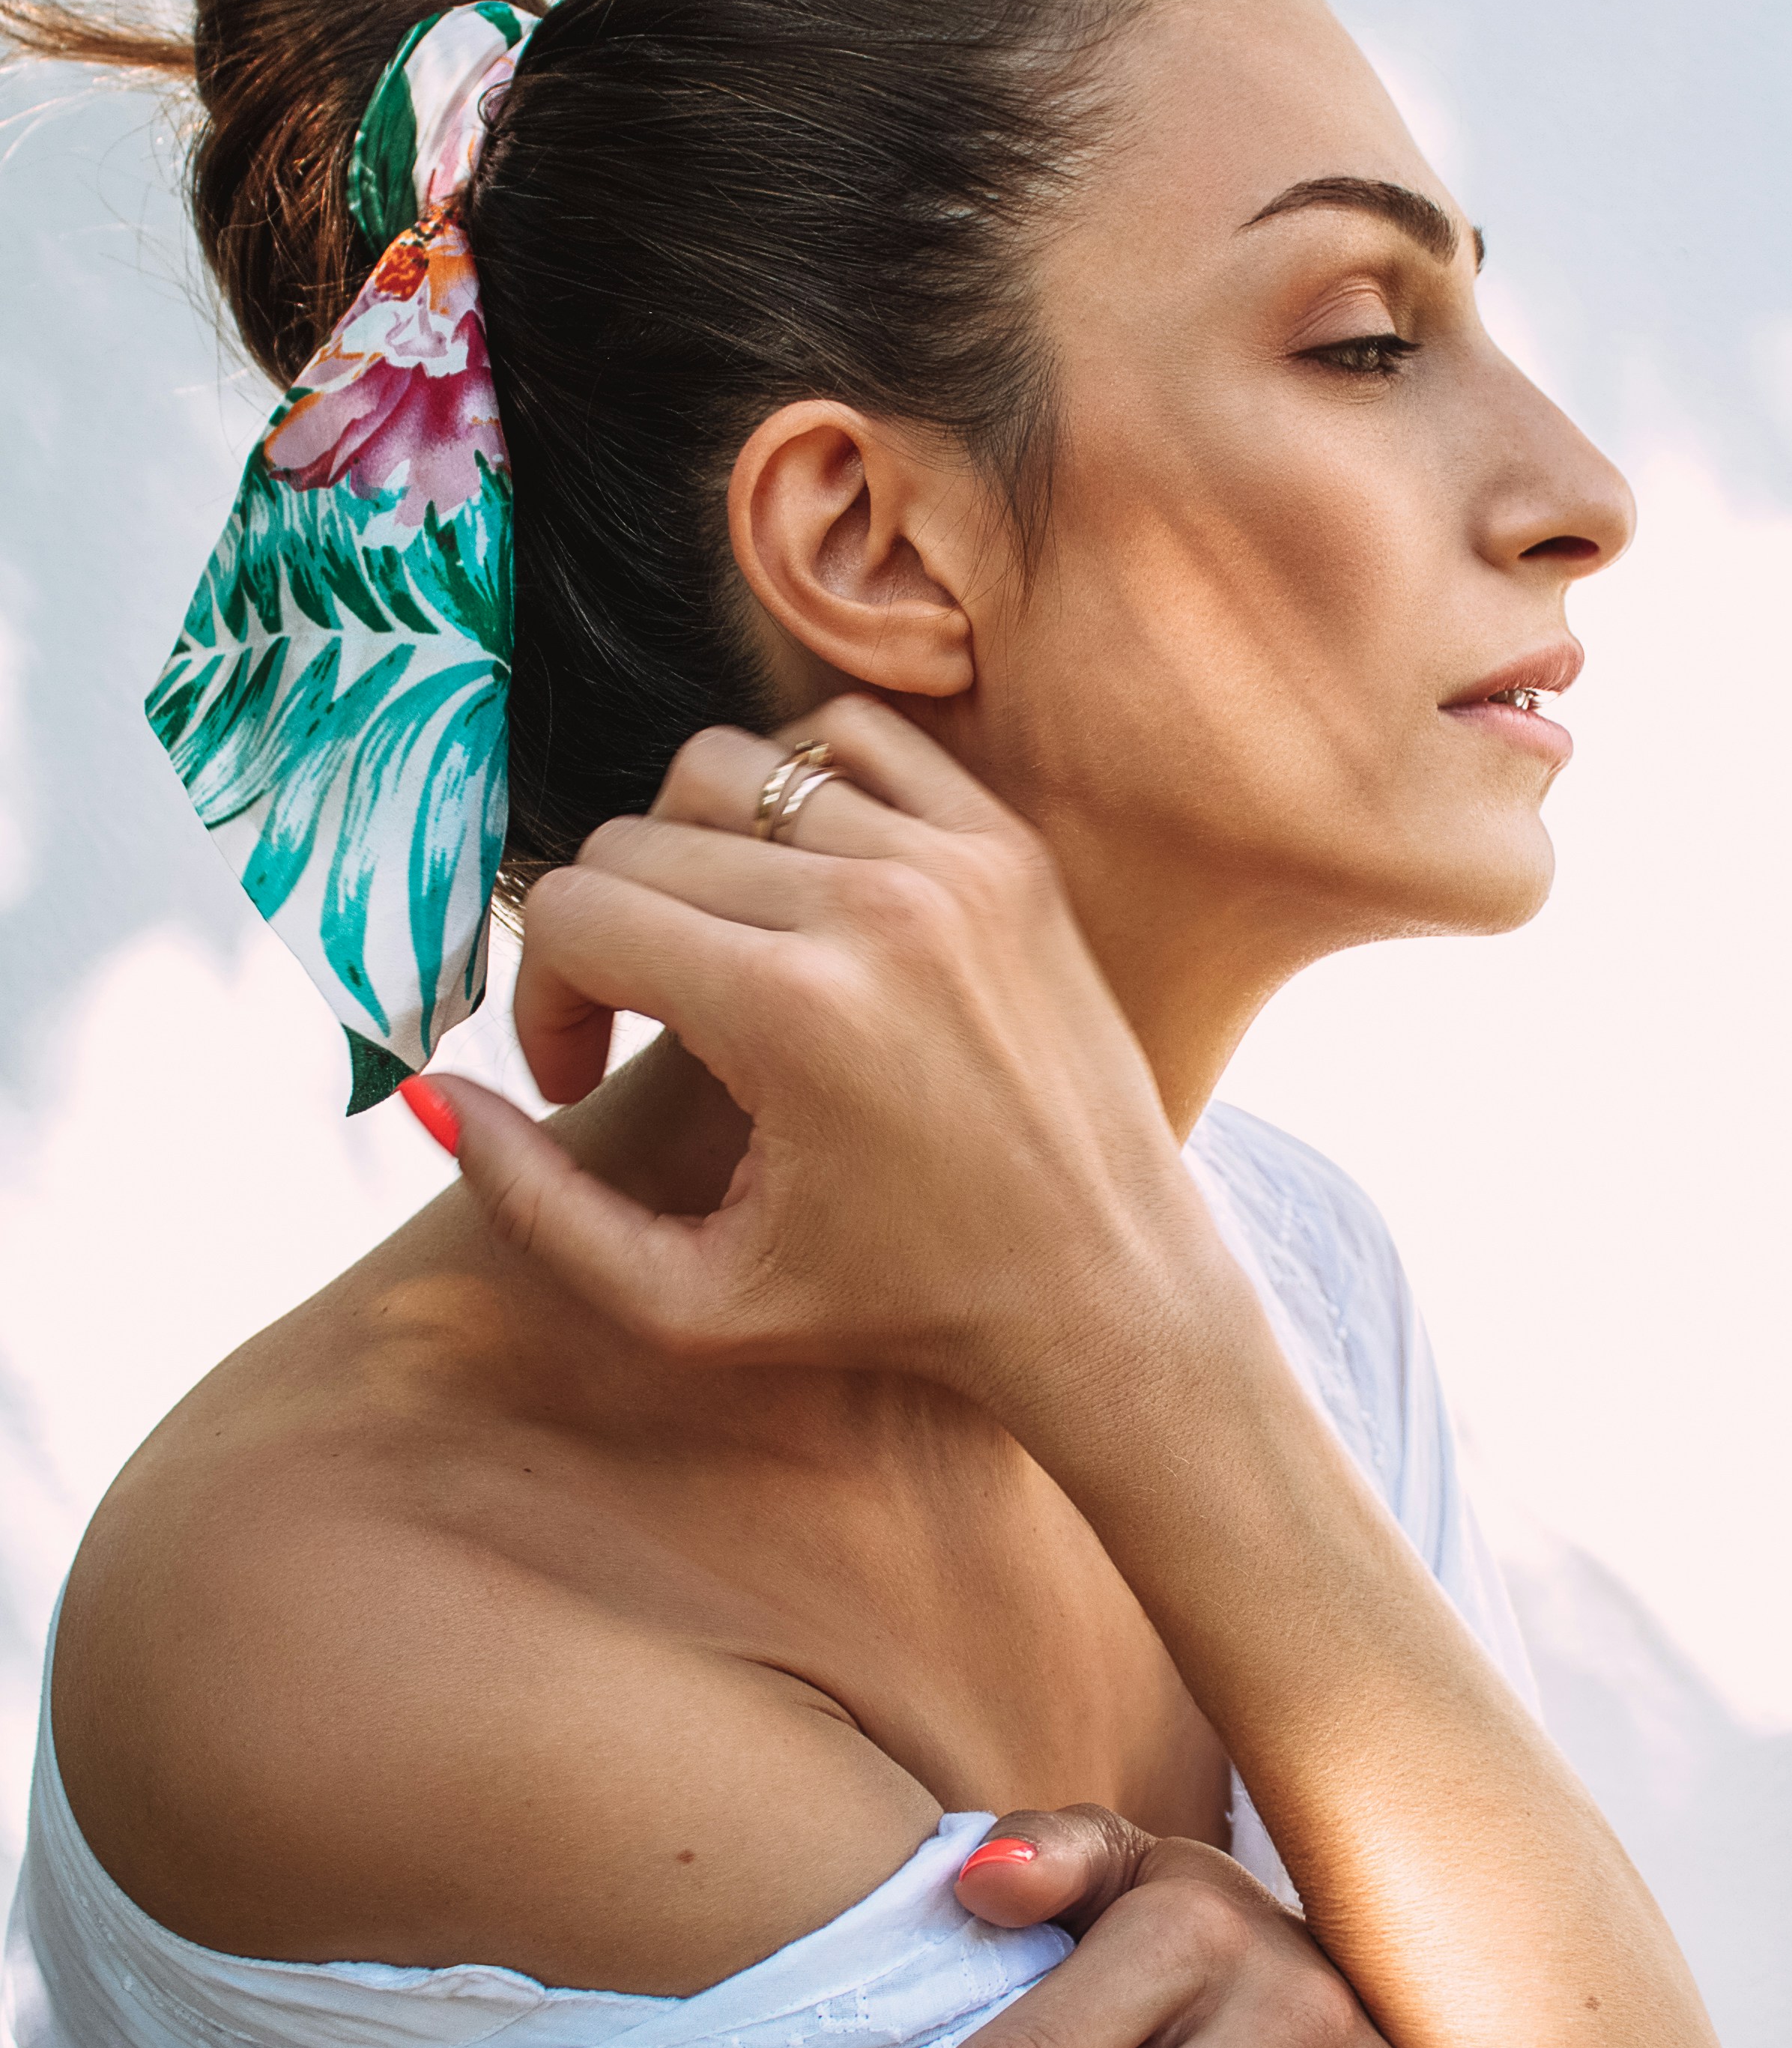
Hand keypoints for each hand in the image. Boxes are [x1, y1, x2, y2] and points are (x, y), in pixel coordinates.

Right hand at [436, 704, 1221, 1411]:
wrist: (1104, 1291)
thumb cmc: (893, 1309)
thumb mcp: (689, 1304)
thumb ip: (537, 1206)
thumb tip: (430, 1091)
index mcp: (793, 1014)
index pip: (576, 912)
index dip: (541, 1000)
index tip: (580, 1077)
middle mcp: (875, 910)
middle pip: (638, 841)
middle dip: (600, 940)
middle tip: (634, 1033)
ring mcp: (953, 862)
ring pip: (728, 769)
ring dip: (686, 856)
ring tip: (714, 956)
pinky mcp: (1008, 846)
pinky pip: (850, 738)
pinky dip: (794, 792)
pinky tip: (796, 891)